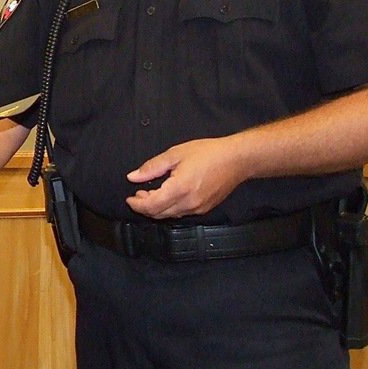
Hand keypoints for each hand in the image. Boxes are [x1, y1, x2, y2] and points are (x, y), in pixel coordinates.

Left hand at [125, 137, 245, 219]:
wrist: (237, 160)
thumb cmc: (209, 153)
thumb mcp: (175, 154)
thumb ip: (152, 167)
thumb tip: (133, 177)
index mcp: (179, 189)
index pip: (151, 206)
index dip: (137, 204)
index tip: (130, 197)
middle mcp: (188, 203)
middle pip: (158, 214)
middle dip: (144, 207)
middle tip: (138, 194)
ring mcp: (197, 208)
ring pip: (169, 215)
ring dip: (157, 208)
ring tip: (151, 193)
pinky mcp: (204, 209)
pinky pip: (181, 213)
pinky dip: (170, 208)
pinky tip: (168, 196)